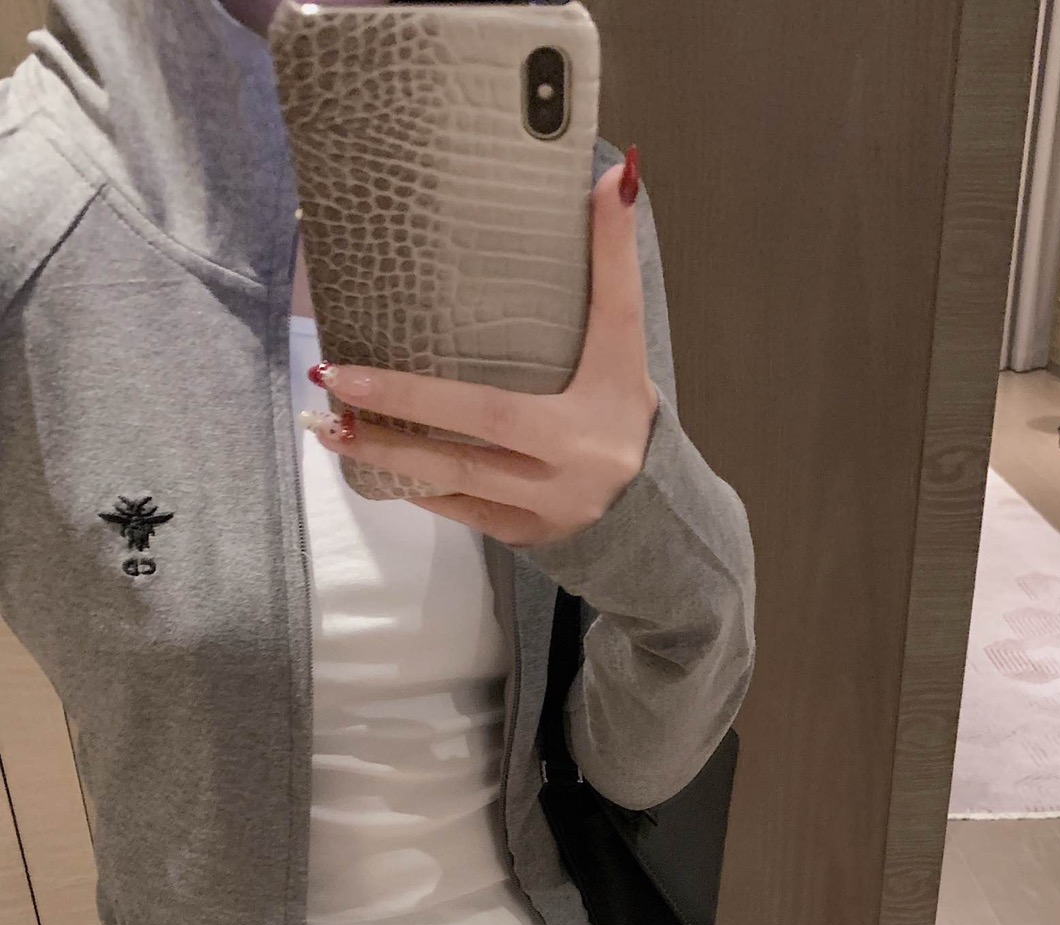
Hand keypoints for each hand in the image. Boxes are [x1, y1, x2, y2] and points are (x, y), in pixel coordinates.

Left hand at [300, 150, 660, 547]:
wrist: (652, 508)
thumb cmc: (625, 413)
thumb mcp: (625, 342)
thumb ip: (616, 265)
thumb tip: (620, 175)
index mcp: (582, 421)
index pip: (492, 404)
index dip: (422, 392)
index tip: (356, 367)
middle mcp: (561, 474)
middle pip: (466, 446)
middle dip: (396, 418)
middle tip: (331, 384)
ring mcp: (540, 513)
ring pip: (454, 484)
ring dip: (390, 457)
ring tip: (332, 429)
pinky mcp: (523, 537)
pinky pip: (460, 513)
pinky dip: (419, 489)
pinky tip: (375, 464)